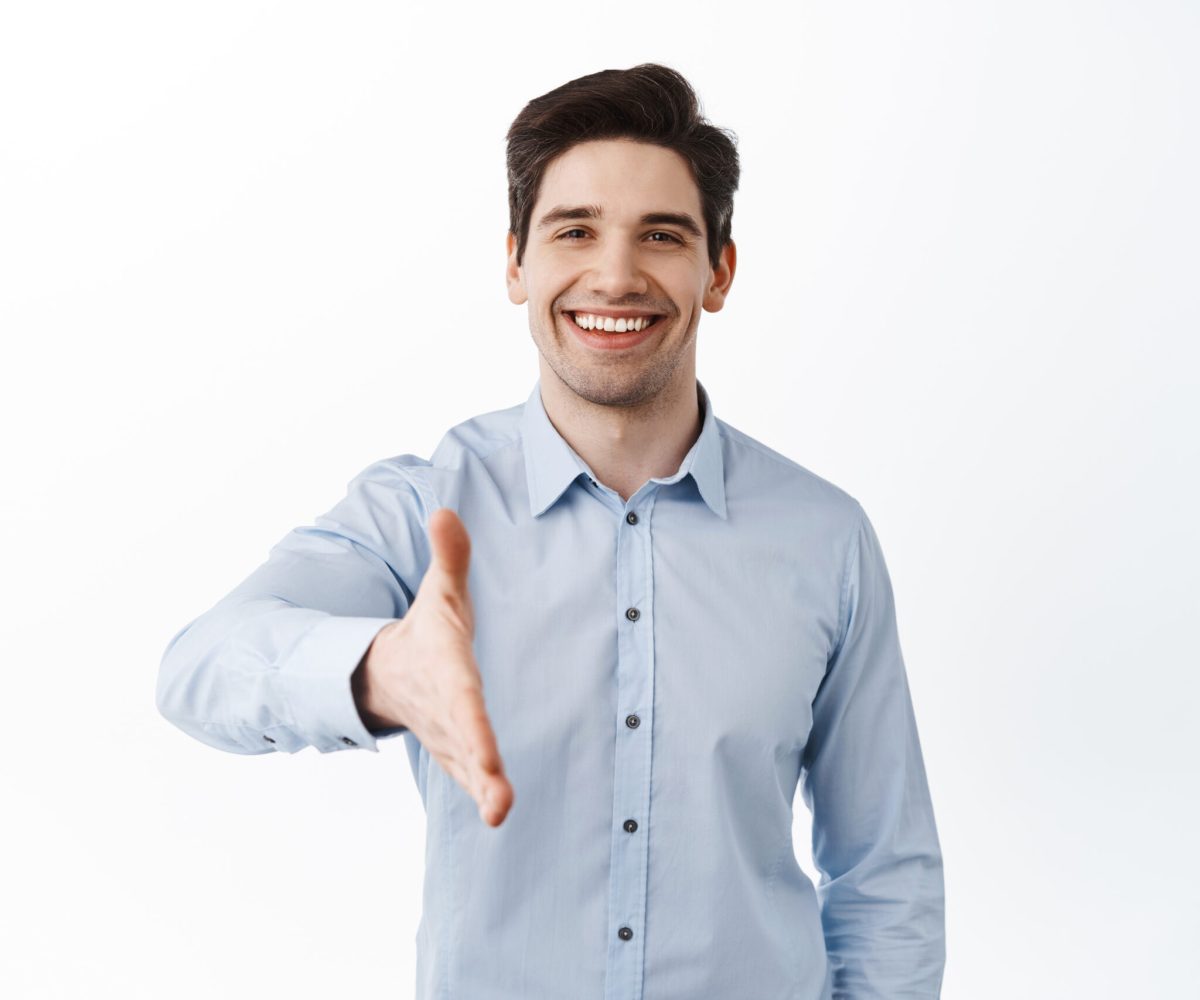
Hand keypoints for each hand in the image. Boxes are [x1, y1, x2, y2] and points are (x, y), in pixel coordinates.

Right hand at [355, 508, 513, 825]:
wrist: (389, 671)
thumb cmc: (429, 630)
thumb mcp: (438, 592)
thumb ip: (450, 557)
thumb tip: (446, 511)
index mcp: (447, 670)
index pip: (464, 698)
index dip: (475, 725)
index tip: (486, 751)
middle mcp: (446, 708)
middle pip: (466, 740)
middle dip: (480, 769)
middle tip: (499, 803)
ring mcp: (447, 734)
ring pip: (467, 766)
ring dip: (483, 788)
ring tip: (500, 812)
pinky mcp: (455, 749)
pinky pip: (468, 773)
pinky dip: (481, 791)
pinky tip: (498, 812)